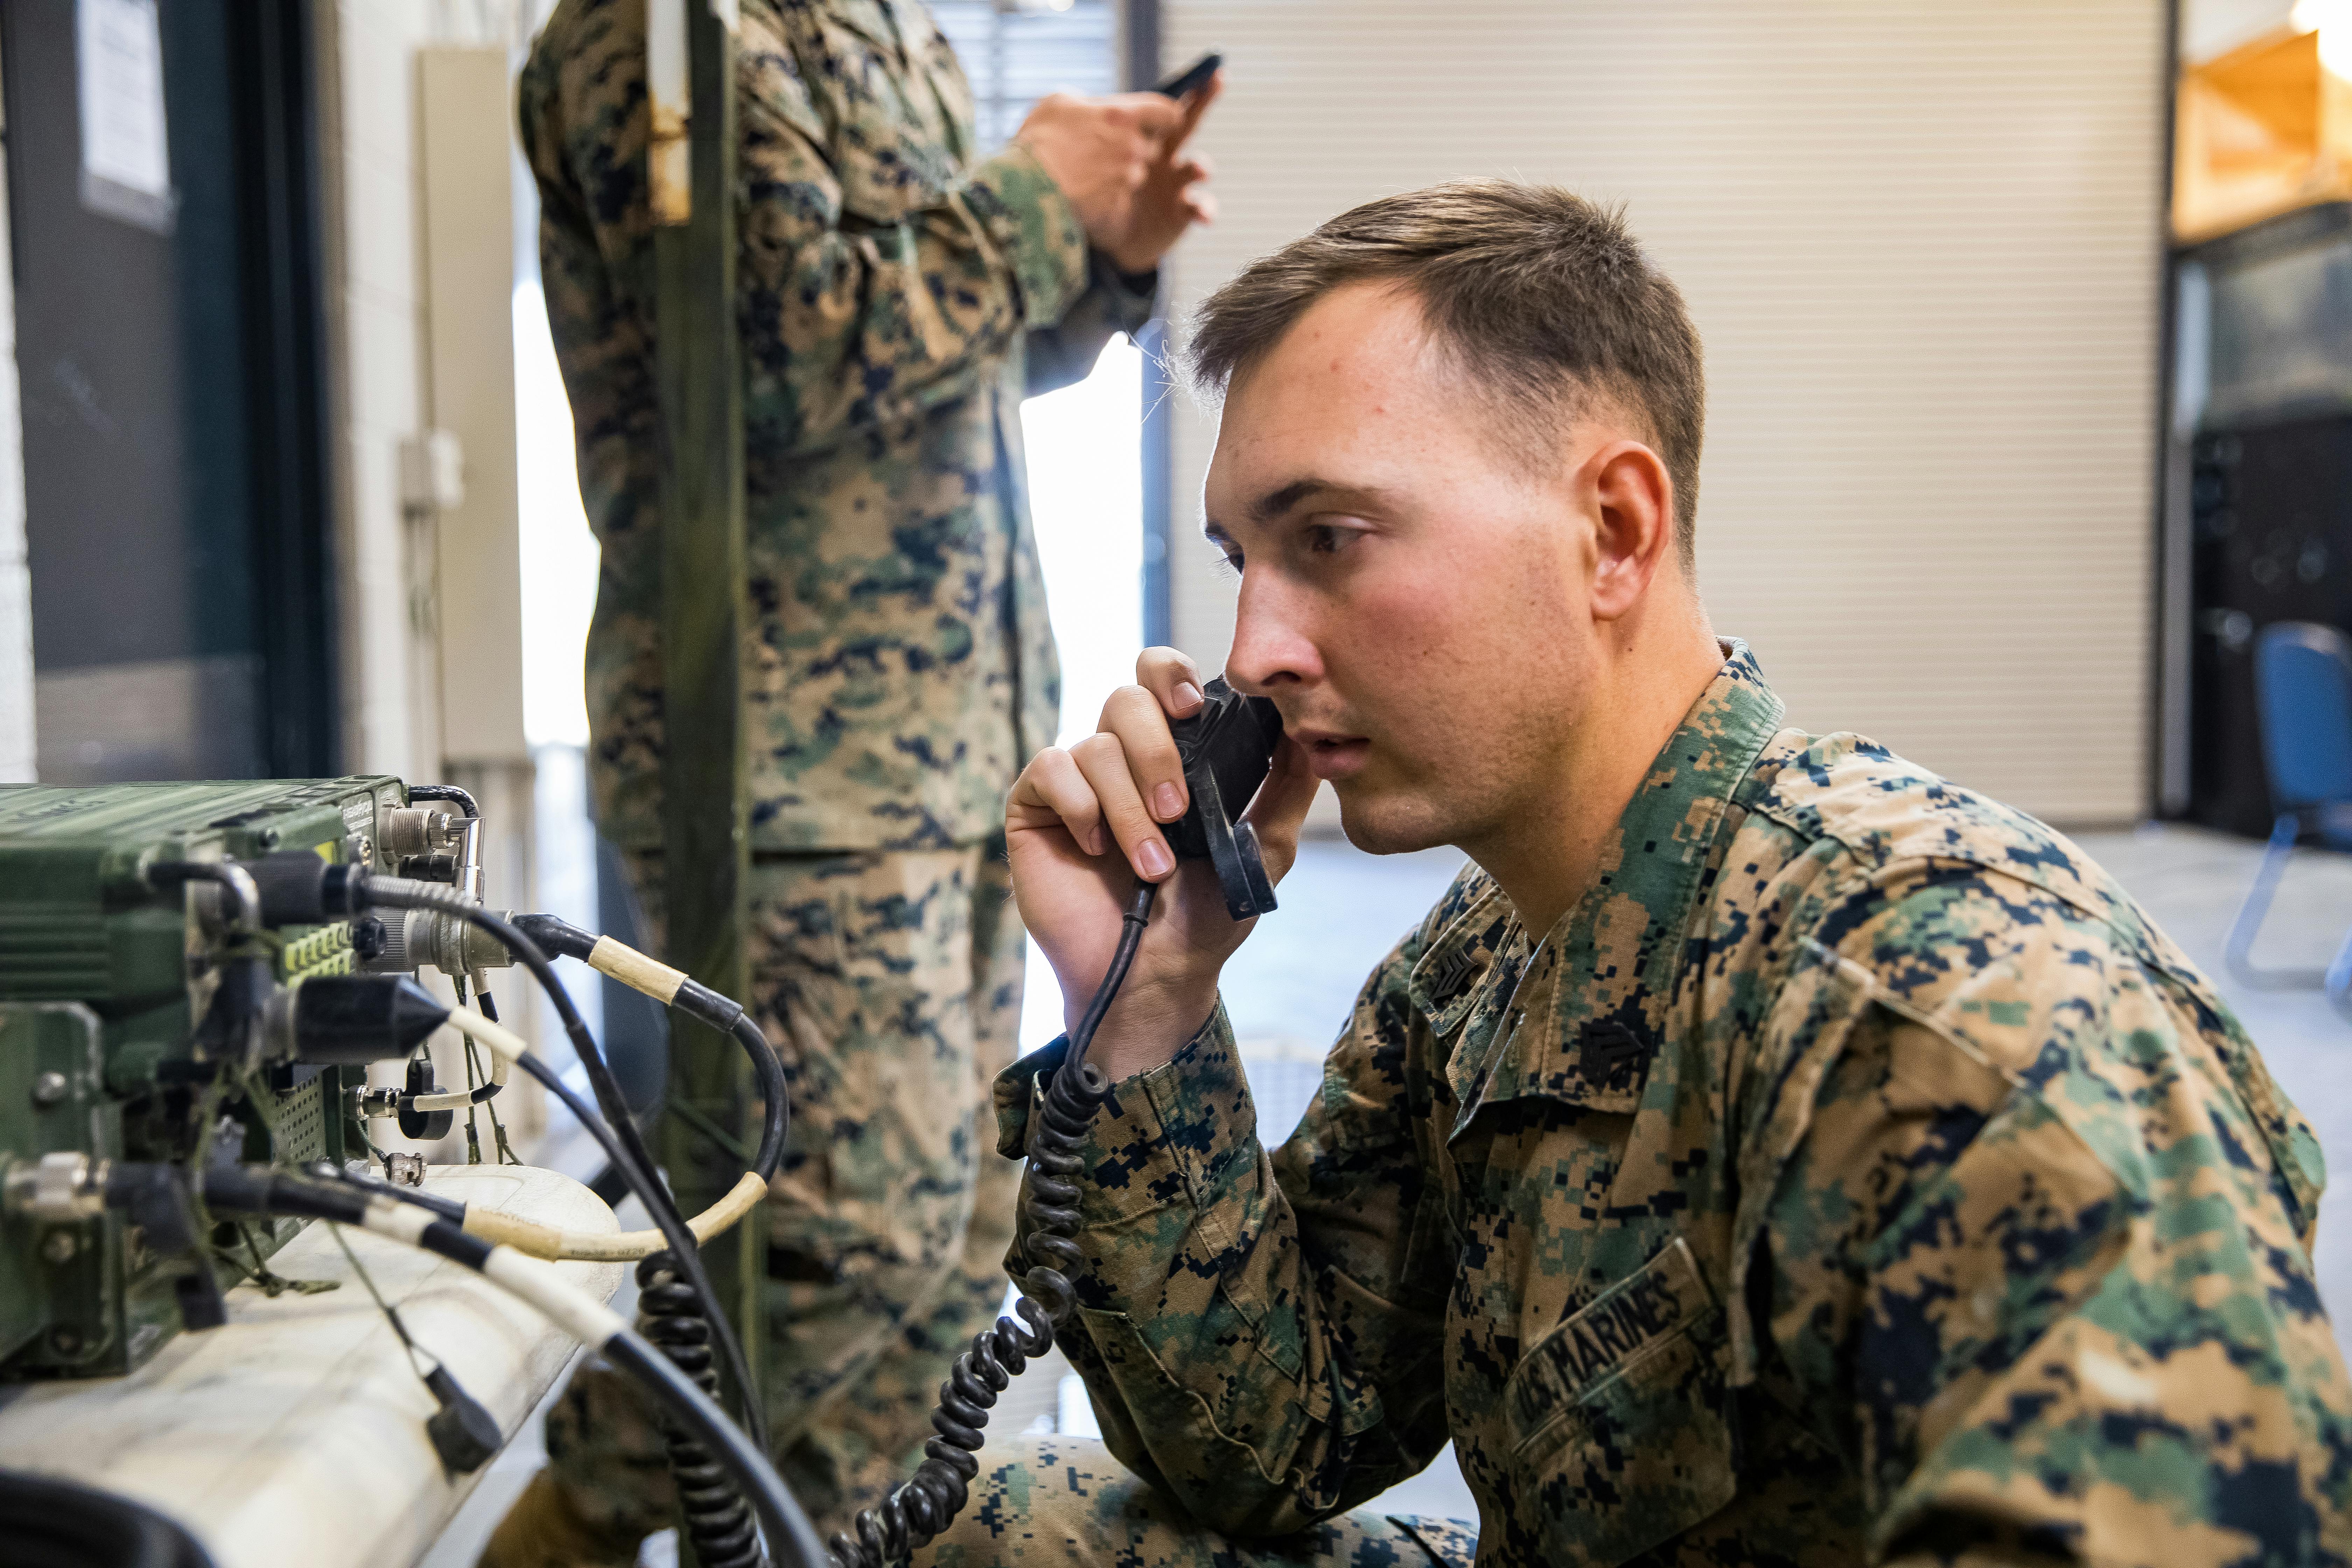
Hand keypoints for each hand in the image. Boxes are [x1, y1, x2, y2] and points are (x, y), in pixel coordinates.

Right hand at [1007, 647, 1317, 1081]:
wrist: (1154, 975)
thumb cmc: (1206, 917)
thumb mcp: (1262, 849)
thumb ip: (1286, 788)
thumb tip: (1305, 728)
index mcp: (1171, 752)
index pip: (1161, 677)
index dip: (1172, 675)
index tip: (1194, 708)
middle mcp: (1120, 755)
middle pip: (1126, 697)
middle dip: (1156, 751)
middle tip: (1178, 810)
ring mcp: (1075, 779)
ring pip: (1095, 746)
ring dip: (1130, 808)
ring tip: (1150, 865)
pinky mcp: (1036, 805)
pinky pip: (1050, 769)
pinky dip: (1081, 808)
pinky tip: (1096, 850)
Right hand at [1015, 91, 1183, 251]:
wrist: (1023, 185)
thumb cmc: (1039, 139)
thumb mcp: (1059, 103)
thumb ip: (1089, 103)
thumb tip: (1095, 107)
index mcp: (1123, 115)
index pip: (1168, 113)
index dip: (1163, 118)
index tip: (1155, 123)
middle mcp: (1133, 146)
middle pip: (1149, 148)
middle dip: (1131, 148)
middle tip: (1099, 151)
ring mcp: (1127, 178)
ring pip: (1134, 175)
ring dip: (1118, 174)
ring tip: (1084, 172)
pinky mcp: (1118, 203)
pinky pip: (1119, 197)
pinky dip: (1105, 195)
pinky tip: (1082, 191)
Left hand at [1101, 73, 1220, 272]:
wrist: (1096, 240)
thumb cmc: (1086, 192)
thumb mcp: (1078, 153)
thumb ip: (1082, 126)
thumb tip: (1088, 106)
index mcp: (1139, 137)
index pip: (1158, 105)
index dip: (1174, 86)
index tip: (1193, 68)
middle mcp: (1162, 155)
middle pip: (1185, 122)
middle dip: (1202, 100)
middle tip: (1218, 79)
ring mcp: (1173, 183)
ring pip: (1195, 167)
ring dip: (1200, 165)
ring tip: (1198, 168)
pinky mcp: (1179, 213)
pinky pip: (1199, 207)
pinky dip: (1205, 208)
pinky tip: (1201, 212)